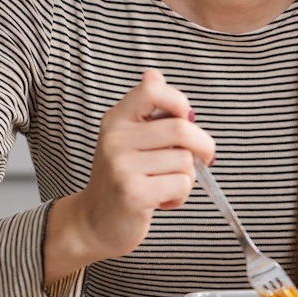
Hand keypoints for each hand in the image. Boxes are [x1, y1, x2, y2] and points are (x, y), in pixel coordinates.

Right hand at [45, 70, 214, 282]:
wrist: (95, 222)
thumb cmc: (121, 179)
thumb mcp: (128, 138)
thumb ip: (147, 110)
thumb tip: (155, 74)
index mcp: (116, 119)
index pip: (152, 88)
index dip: (179, 101)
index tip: (185, 118)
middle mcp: (115, 139)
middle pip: (182, 128)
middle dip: (202, 146)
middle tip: (201, 158)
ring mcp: (122, 166)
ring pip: (185, 160)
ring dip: (187, 177)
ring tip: (165, 184)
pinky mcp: (133, 193)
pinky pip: (181, 184)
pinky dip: (180, 195)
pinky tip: (162, 200)